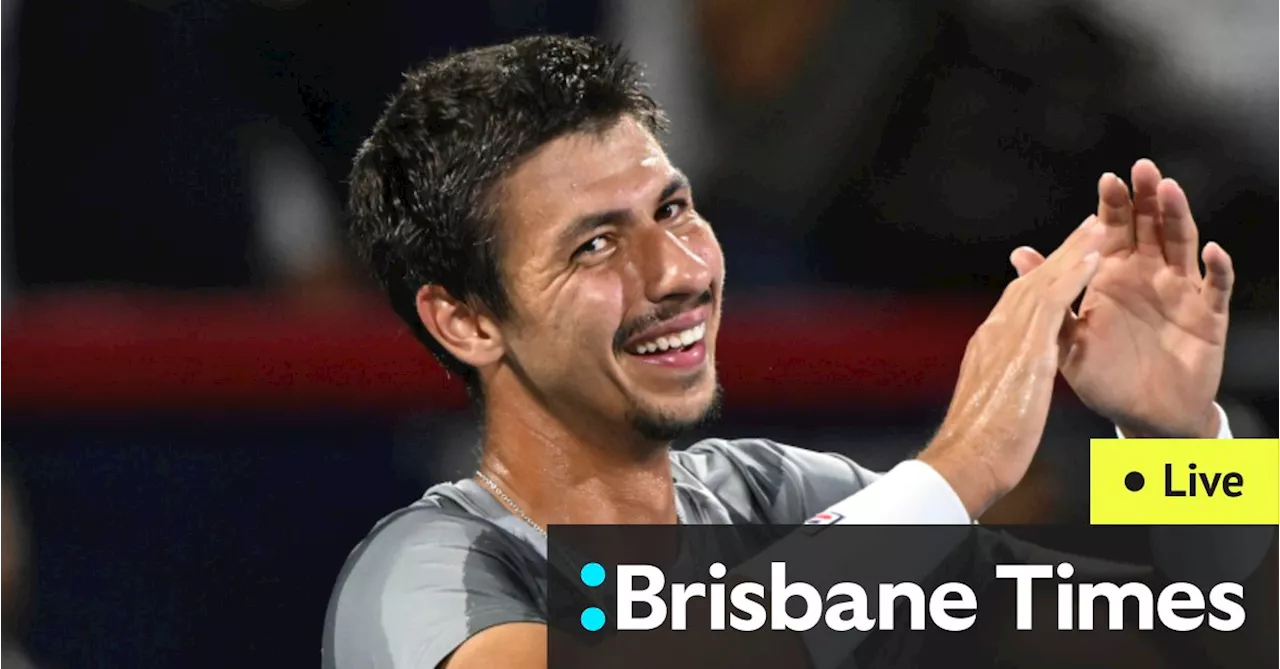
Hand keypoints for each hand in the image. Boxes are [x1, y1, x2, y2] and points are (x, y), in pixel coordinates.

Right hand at [921, 217, 1104, 517]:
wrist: (965, 461)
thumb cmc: (979, 446)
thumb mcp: (990, 403)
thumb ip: (998, 380)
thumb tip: (1003, 377)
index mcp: (989, 348)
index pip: (1020, 303)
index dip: (1043, 279)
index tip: (1062, 262)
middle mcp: (995, 334)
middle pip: (1031, 284)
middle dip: (1060, 256)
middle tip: (1087, 226)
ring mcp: (1007, 338)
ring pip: (1044, 283)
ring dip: (1073, 252)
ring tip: (1098, 225)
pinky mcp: (1026, 348)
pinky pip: (1055, 302)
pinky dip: (1075, 276)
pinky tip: (1096, 257)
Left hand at [1010, 160, 1233, 437]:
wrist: (1141, 418)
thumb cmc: (1104, 378)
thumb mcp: (1067, 339)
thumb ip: (1050, 297)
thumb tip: (1018, 254)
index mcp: (1114, 277)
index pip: (1114, 231)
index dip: (1113, 205)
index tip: (1108, 178)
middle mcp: (1149, 277)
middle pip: (1151, 227)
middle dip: (1147, 198)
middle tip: (1143, 169)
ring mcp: (1181, 293)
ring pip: (1182, 246)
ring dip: (1177, 218)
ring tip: (1169, 191)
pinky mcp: (1208, 317)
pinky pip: (1216, 288)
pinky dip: (1216, 269)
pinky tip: (1211, 251)